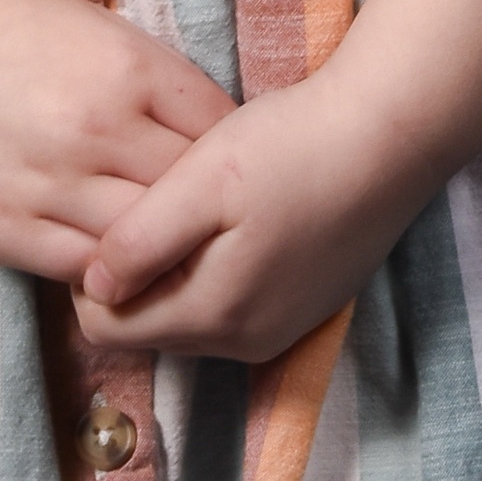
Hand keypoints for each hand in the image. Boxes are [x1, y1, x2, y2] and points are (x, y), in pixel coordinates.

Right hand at [0, 0, 233, 283]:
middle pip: (190, 194)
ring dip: (160, 250)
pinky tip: (117, 264)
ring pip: (143, 242)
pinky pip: (85, 269)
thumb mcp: (98, 31)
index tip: (232, 171)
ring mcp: (51, 183)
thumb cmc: (7, 30)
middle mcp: (98, 128)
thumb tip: (218, 139)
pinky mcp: (8, 227)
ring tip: (173, 254)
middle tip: (217, 226)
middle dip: (206, 210)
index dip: (233, 156)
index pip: (220, 133)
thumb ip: (158, 83)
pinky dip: (109, 270)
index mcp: (129, 70)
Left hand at [74, 80, 436, 368]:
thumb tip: (92, 285)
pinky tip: (236, 218)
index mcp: (214, 315)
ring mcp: (280, 330)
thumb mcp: (201, 182)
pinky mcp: (303, 311)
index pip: (107, 329)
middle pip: (149, 328)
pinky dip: (215, 273)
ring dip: (176, 273)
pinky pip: (231, 308)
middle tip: (154, 204)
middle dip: (137, 276)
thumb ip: (139, 241)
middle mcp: (246, 342)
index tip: (111, 218)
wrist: (389, 138)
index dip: (92, 274)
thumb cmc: (291, 148)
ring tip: (197, 206)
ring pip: (189, 319)